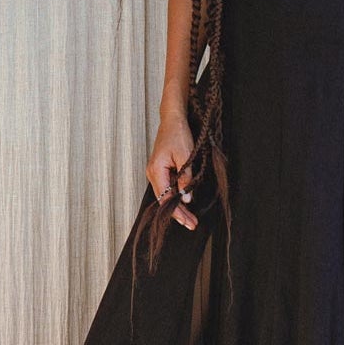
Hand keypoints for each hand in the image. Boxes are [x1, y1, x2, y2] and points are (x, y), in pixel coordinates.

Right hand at [147, 113, 197, 228]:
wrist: (172, 120)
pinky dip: (175, 196)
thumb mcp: (185, 157)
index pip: (166, 198)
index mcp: (156, 171)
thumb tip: (187, 198)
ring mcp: (155, 172)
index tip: (189, 221)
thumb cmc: (178, 134)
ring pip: (165, 194)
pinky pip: (166, 187)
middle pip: (164, 199)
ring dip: (177, 206)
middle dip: (177, 213)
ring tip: (190, 217)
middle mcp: (152, 173)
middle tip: (191, 224)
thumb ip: (185, 179)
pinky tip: (184, 202)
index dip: (177, 212)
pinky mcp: (160, 169)